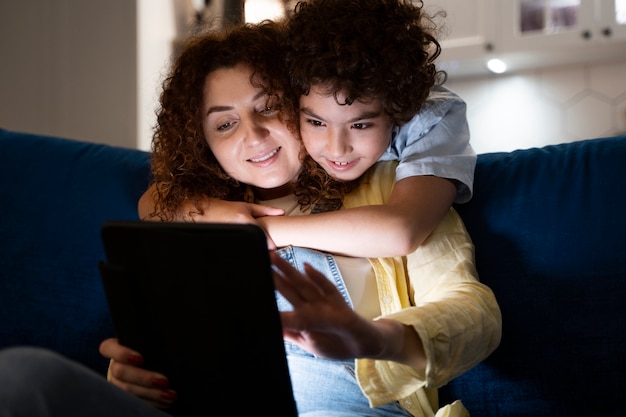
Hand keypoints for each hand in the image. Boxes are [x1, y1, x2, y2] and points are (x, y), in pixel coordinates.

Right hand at [99, 338, 177, 408]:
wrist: (159, 363)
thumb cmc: (155, 348)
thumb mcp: (151, 343)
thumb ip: (151, 342)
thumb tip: (168, 342)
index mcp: (116, 348)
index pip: (107, 348)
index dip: (122, 354)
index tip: (141, 358)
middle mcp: (114, 366)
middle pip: (120, 372)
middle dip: (144, 378)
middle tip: (165, 381)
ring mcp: (117, 383)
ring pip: (127, 390)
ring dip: (150, 393)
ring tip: (170, 394)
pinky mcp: (125, 396)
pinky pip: (135, 401)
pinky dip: (151, 402)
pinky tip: (165, 401)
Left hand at [270, 251, 385, 359]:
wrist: (363, 346)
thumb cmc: (336, 344)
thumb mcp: (309, 344)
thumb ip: (292, 334)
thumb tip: (272, 328)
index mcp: (303, 315)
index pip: (285, 297)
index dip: (272, 286)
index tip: (257, 276)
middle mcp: (312, 305)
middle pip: (291, 287)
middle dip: (276, 274)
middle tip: (262, 258)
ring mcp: (325, 303)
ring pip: (304, 285)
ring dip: (290, 271)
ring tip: (276, 258)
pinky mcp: (339, 305)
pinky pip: (327, 290)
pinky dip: (318, 279)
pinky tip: (307, 268)